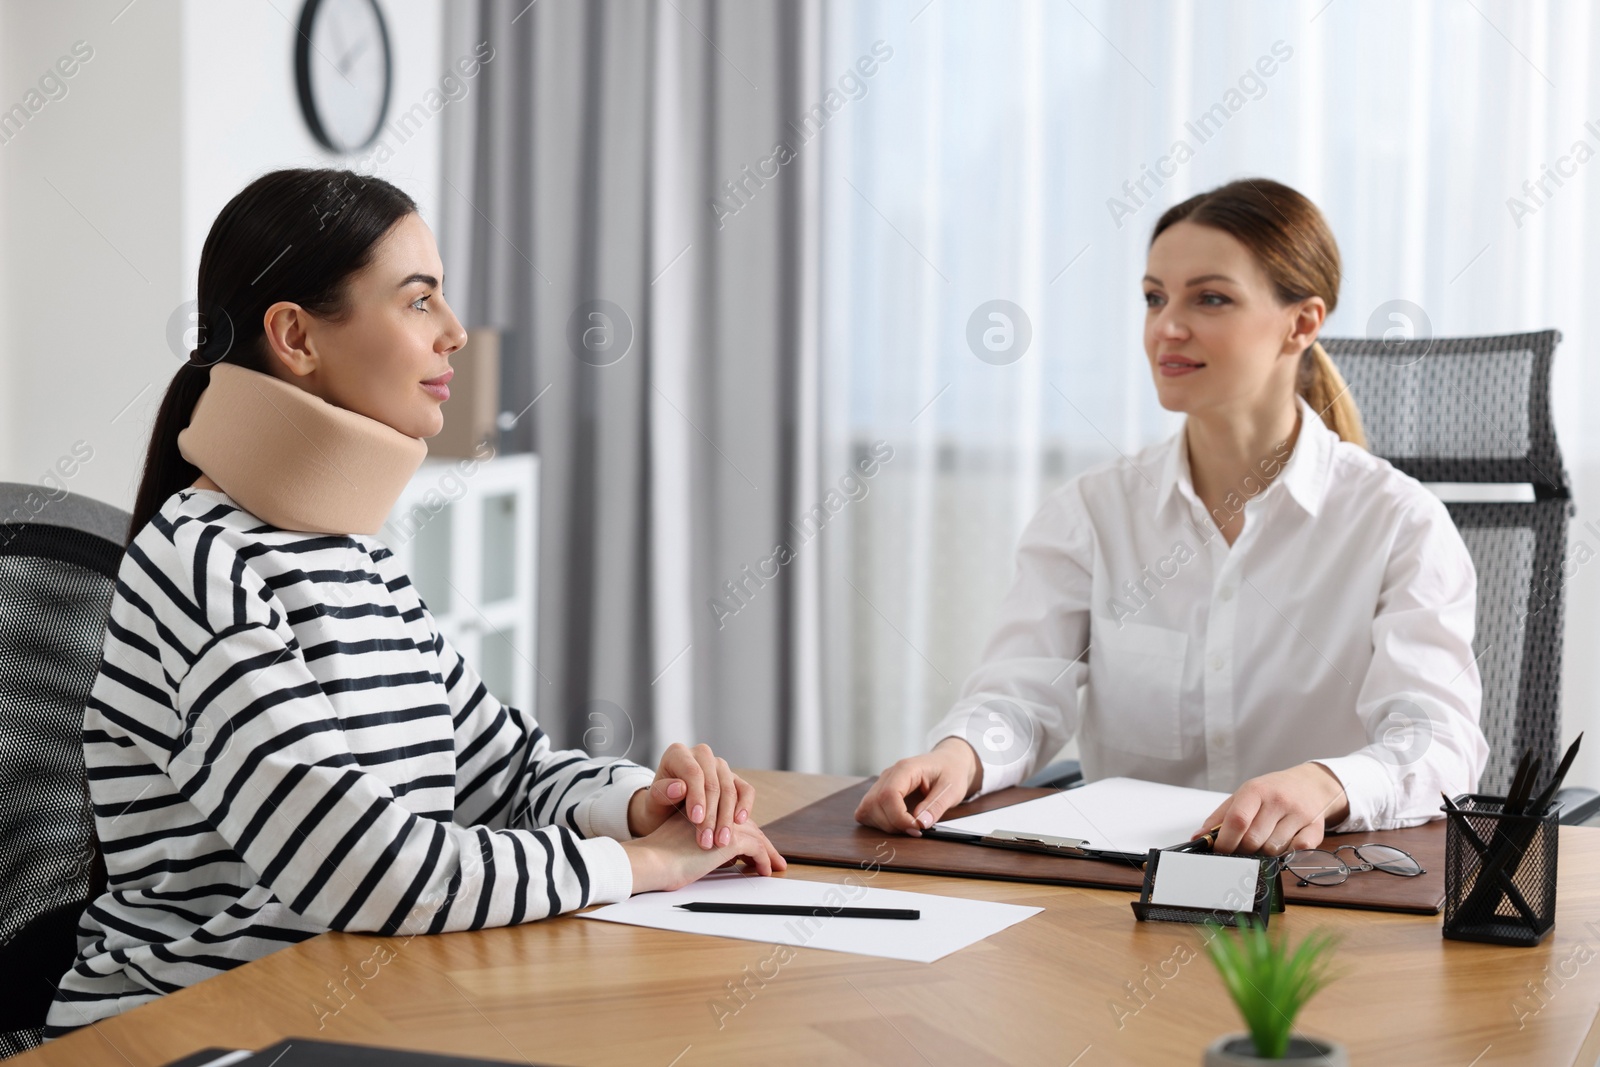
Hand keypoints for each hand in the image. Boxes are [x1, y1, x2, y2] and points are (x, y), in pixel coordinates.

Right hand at [620, 810, 786, 893]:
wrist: (652, 862)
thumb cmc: (660, 860)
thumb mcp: (685, 846)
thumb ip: (704, 843)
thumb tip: (726, 858)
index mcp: (703, 812)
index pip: (732, 820)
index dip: (747, 834)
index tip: (756, 850)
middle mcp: (715, 813)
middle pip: (747, 826)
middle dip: (763, 843)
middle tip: (775, 860)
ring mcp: (723, 823)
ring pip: (755, 835)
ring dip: (767, 852)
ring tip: (774, 867)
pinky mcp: (729, 838)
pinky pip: (756, 849)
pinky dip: (763, 860)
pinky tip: (764, 871)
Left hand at [626, 742, 754, 849]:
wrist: (667, 812)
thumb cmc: (658, 806)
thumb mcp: (652, 803)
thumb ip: (661, 793)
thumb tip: (680, 787)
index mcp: (678, 754)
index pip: (693, 772)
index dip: (696, 796)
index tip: (696, 820)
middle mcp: (701, 754)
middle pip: (713, 783)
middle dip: (711, 814)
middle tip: (707, 840)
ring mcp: (720, 766)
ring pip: (730, 789)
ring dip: (726, 818)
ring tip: (720, 841)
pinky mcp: (734, 779)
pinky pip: (745, 790)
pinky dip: (745, 806)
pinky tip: (739, 823)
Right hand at [854, 737, 980, 834]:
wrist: (948, 762)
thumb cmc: (950, 772)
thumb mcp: (952, 789)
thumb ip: (937, 806)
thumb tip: (921, 824)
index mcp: (906, 768)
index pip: (888, 795)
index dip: (899, 817)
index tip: (917, 828)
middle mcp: (889, 774)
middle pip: (873, 804)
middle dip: (892, 824)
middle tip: (916, 829)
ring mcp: (882, 783)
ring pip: (867, 809)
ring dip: (885, 825)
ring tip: (908, 826)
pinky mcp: (880, 793)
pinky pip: (868, 810)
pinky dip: (879, 822)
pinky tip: (898, 823)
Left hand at [1198, 762, 1349, 855]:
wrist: (1309, 784)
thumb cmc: (1271, 791)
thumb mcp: (1243, 795)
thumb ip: (1220, 817)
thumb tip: (1199, 838)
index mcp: (1256, 790)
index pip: (1237, 820)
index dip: (1225, 841)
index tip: (1219, 851)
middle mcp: (1279, 801)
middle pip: (1253, 840)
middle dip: (1243, 850)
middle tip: (1242, 848)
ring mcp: (1299, 814)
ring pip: (1273, 849)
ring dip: (1264, 852)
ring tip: (1264, 841)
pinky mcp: (1316, 828)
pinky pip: (1298, 851)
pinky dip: (1288, 854)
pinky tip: (1284, 844)